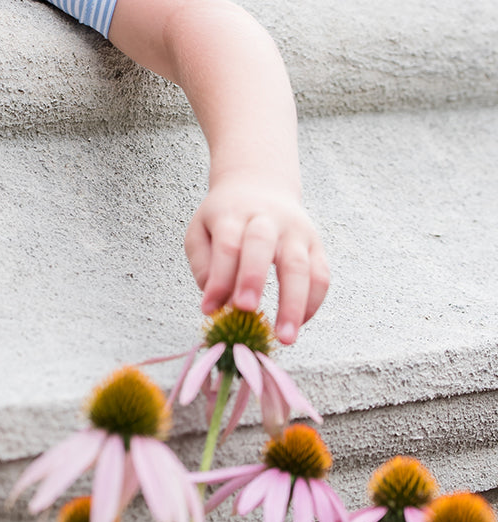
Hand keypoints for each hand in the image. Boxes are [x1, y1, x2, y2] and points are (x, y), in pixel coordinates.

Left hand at [184, 176, 329, 345]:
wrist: (260, 185)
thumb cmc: (225, 217)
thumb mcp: (200, 230)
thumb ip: (204, 265)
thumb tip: (214, 301)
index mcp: (232, 213)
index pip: (226, 244)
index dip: (218, 277)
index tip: (209, 308)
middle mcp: (266, 218)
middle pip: (262, 245)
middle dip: (253, 279)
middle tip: (246, 310)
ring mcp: (295, 230)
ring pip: (299, 264)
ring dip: (293, 302)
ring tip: (286, 336)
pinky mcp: (316, 244)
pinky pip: (321, 274)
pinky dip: (313, 302)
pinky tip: (299, 323)